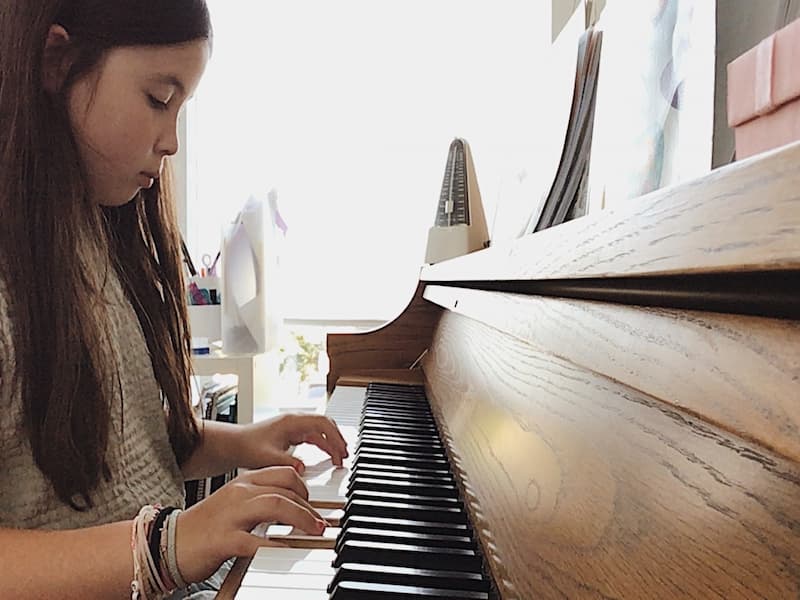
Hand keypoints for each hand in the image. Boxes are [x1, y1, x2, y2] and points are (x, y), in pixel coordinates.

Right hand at [174, 466, 325, 582]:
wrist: (166, 543)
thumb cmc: (205, 528)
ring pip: (276, 505)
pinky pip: (255, 540)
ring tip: (314, 531)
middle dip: (309, 506)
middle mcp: (239, 493)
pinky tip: (288, 550)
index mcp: (243, 482)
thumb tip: (293, 507)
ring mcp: (231, 515)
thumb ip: (261, 501)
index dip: (306, 489)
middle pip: (285, 488)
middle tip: (320, 523)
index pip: (284, 473)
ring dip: (302, 518)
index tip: (316, 505)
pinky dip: (275, 545)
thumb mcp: (236, 505)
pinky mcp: (223, 540)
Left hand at [236, 413, 348, 473]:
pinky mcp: (290, 435)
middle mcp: (294, 422)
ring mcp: (292, 428)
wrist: (232, 444)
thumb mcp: (266, 457)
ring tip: (339, 458)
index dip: (335, 437)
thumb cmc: (245, 446)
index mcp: (291, 422)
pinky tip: (325, 457)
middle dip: (337, 439)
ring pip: (319, 431)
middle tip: (345, 456)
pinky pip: (312, 437)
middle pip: (324, 425)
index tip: (342, 451)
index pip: (322, 423)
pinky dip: (322, 446)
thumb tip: (302, 469)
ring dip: (331, 443)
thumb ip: (286, 463)